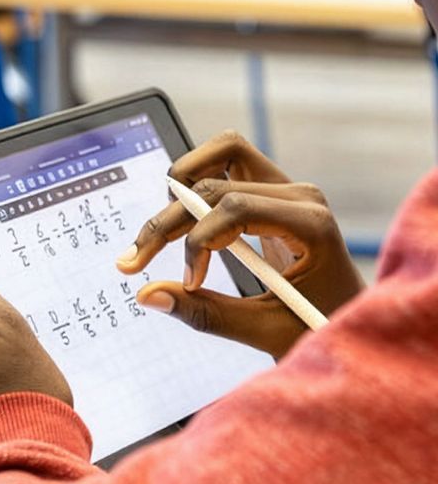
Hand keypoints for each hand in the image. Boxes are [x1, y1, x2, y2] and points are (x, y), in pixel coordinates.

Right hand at [117, 131, 364, 358]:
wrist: (348, 318)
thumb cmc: (318, 329)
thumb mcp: (265, 330)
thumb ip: (206, 313)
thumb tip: (147, 295)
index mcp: (310, 225)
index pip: (236, 208)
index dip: (198, 242)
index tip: (189, 282)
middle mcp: (300, 195)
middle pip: (217, 182)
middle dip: (170, 221)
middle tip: (136, 260)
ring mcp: (287, 187)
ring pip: (221, 152)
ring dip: (183, 187)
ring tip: (161, 233)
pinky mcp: (273, 189)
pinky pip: (227, 163)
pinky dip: (197, 184)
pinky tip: (183, 222)